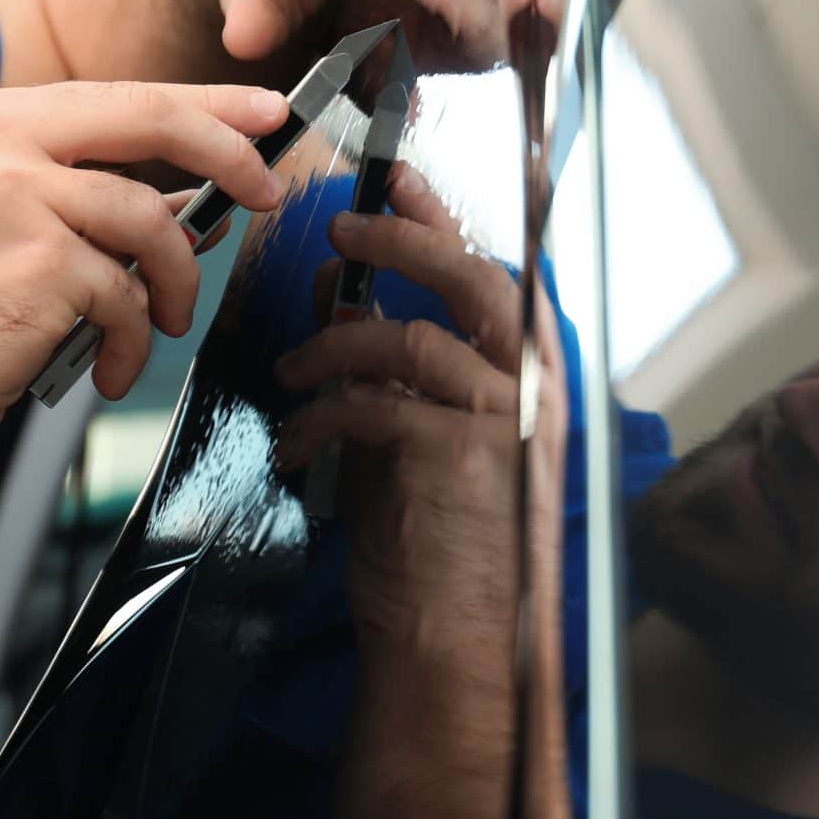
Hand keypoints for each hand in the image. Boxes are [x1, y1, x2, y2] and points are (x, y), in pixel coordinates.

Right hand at [0, 81, 287, 458]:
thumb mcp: (11, 225)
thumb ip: (92, 197)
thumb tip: (197, 191)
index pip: (122, 95)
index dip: (207, 105)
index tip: (263, 116)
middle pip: (151, 119)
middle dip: (229, 154)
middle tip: (268, 191)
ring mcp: (13, 197)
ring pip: (152, 221)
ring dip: (174, 284)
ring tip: (160, 324)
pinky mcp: (35, 263)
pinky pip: (129, 295)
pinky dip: (133, 341)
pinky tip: (109, 366)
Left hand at [274, 169, 524, 653]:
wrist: (445, 637)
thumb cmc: (431, 544)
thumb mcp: (410, 437)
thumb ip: (390, 369)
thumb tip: (340, 295)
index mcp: (522, 381)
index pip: (489, 277)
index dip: (441, 222)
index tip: (393, 181)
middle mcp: (528, 392)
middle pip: (474, 280)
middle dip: (403, 241)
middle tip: (343, 226)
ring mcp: (502, 422)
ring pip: (410, 338)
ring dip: (334, 344)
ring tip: (290, 372)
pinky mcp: (460, 457)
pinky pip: (374, 404)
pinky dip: (323, 415)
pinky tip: (299, 442)